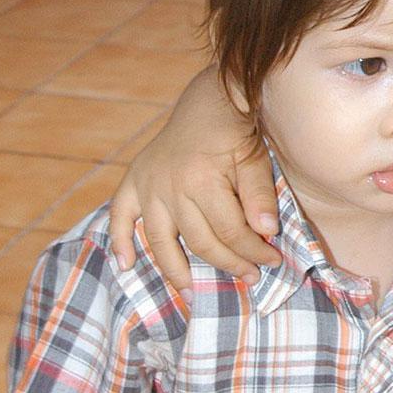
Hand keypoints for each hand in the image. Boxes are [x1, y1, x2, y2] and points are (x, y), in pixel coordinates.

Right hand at [109, 68, 279, 289]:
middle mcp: (170, 187)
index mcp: (202, 180)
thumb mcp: (255, 158)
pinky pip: (119, 216)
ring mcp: (148, 186)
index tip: (272, 261)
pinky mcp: (134, 180)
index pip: (231, 231)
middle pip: (200, 241)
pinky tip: (125, 265)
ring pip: (161, 240)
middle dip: (229, 263)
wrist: (207, 100)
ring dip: (176, 270)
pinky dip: (119, 241)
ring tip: (191, 292)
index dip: (254, 250)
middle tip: (250, 276)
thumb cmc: (235, 131)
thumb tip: (265, 233)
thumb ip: (259, 196)